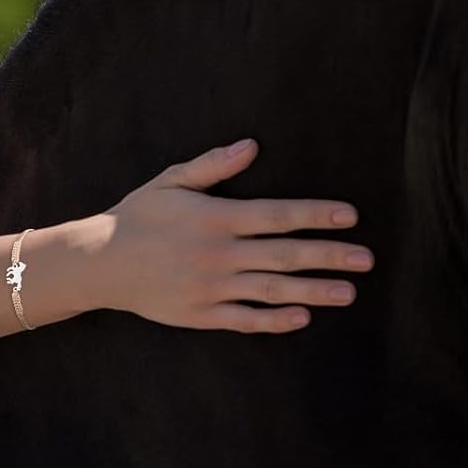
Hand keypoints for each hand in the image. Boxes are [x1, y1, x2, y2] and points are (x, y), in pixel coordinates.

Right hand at [93, 139, 370, 332]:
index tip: (349, 217)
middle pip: (284, 255)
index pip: (276, 215)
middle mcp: (218, 254)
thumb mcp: (171, 181)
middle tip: (366, 259)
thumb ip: (213, 166)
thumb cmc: (138, 216)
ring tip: (348, 292)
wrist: (101, 262)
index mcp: (215, 218)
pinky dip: (274, 321)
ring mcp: (211, 288)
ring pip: (272, 290)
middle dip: (329, 255)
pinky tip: (303, 318)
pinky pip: (244, 319)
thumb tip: (251, 146)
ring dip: (313, 291)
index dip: (315, 215)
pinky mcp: (201, 314)